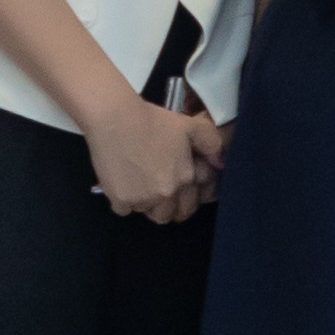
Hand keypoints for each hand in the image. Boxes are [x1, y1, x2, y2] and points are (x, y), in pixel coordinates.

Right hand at [78, 89, 213, 225]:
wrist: (115, 119)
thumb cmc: (154, 121)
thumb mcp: (191, 126)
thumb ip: (211, 145)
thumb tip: (220, 165)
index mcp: (184, 179)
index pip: (189, 205)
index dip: (185, 200)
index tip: (179, 192)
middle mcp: (164, 194)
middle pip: (168, 215)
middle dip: (167, 207)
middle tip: (160, 193)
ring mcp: (140, 199)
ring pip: (147, 212)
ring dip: (146, 204)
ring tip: (142, 186)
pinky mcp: (118, 200)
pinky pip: (124, 210)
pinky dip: (125, 202)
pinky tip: (125, 184)